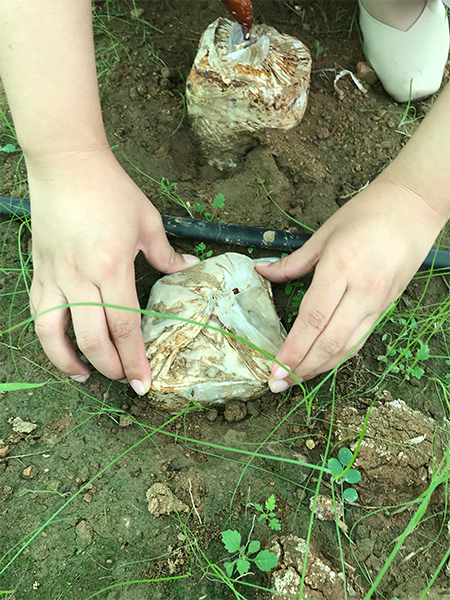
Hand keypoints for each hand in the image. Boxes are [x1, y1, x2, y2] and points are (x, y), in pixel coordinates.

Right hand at [28, 149, 197, 394]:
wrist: (66, 164)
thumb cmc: (111, 190)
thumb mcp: (148, 221)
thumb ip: (167, 255)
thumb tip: (189, 271)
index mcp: (111, 267)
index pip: (125, 326)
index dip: (136, 359)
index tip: (145, 383)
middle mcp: (80, 278)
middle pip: (94, 339)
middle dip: (112, 368)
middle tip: (128, 381)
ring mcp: (55, 276)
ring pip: (54, 334)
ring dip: (70, 362)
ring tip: (87, 377)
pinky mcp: (39, 272)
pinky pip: (39, 314)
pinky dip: (49, 338)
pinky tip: (62, 347)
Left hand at [256, 178, 445, 391]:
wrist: (414, 208)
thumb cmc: (366, 214)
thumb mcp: (324, 234)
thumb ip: (292, 261)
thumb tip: (261, 271)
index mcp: (340, 268)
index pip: (312, 320)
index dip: (292, 350)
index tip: (273, 369)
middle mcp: (362, 291)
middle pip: (329, 341)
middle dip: (301, 368)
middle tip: (277, 384)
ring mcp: (378, 302)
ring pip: (347, 346)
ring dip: (319, 367)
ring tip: (295, 380)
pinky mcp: (388, 307)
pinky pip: (361, 339)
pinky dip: (339, 355)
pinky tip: (322, 363)